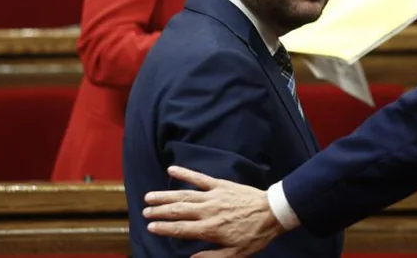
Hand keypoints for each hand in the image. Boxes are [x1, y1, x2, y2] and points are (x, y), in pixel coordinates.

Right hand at [144, 166, 285, 256]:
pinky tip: (172, 168)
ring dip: (165, 195)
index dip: (164, 228)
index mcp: (210, 229)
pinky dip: (185, 172)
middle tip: (144, 212)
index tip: (150, 227)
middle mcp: (208, 211)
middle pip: (178, 210)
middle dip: (159, 211)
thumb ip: (211, 257)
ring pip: (184, 194)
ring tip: (149, 196)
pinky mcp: (221, 184)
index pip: (180, 229)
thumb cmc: (255, 235)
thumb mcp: (236, 254)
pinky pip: (200, 177)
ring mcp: (213, 195)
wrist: (273, 212)